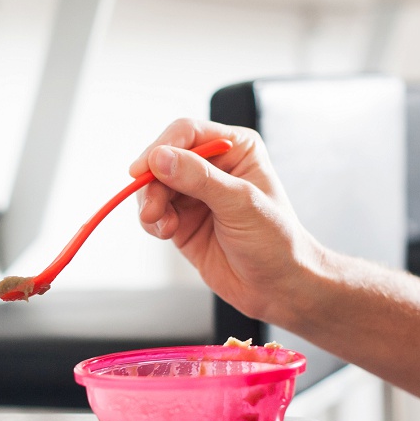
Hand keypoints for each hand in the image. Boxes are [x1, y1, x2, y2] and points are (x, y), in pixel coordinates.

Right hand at [131, 118, 322, 323]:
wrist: (277, 287)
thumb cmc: (275, 241)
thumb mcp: (240, 204)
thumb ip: (200, 178)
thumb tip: (159, 158)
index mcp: (235, 148)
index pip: (187, 133)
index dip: (161, 148)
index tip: (141, 170)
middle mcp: (213, 165)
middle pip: (163, 159)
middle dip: (153, 183)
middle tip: (152, 210)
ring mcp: (195, 194)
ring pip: (154, 186)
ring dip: (151, 205)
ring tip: (163, 227)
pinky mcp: (181, 220)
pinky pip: (154, 211)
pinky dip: (152, 220)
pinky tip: (165, 232)